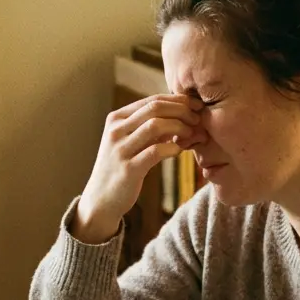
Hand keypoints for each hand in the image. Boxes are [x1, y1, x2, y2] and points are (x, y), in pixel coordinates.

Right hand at [72, 94, 204, 243]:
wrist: (101, 199)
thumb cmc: (121, 167)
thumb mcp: (131, 141)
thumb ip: (149, 127)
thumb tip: (181, 112)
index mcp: (116, 118)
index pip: (152, 100)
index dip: (178, 101)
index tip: (196, 107)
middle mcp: (116, 130)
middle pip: (155, 108)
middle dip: (182, 111)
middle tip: (197, 120)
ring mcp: (120, 149)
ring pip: (155, 125)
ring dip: (180, 127)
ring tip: (191, 135)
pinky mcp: (128, 169)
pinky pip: (155, 151)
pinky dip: (172, 148)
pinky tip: (179, 150)